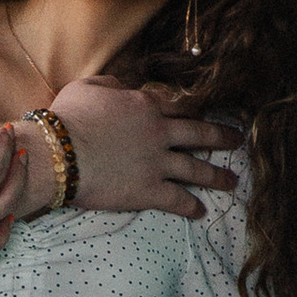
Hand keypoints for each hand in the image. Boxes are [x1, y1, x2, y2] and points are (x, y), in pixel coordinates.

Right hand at [50, 76, 240, 219]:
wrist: (58, 154)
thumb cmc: (67, 119)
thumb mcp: (87, 87)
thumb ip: (110, 84)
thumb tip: (122, 86)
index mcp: (145, 106)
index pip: (179, 107)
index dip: (195, 111)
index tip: (207, 114)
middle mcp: (159, 132)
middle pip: (200, 134)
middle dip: (222, 137)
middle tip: (238, 140)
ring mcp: (157, 163)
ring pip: (197, 169)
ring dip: (217, 176)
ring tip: (232, 181)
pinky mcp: (149, 191)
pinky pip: (177, 199)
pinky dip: (191, 206)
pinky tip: (201, 211)